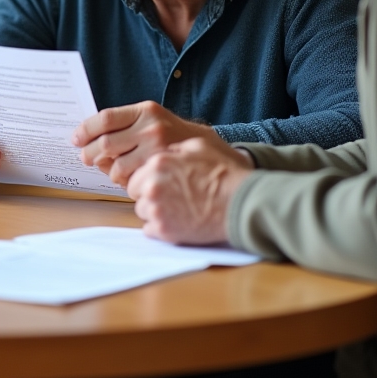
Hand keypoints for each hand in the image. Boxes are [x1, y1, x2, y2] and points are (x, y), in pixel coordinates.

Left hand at [74, 102, 219, 186]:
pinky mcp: (159, 177)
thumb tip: (95, 140)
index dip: (85, 129)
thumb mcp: (161, 123)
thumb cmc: (187, 143)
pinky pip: (129, 185)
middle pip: (105, 143)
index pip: (105, 118)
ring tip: (115, 172)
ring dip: (110, 172)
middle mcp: (151, 130)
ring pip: (115, 168)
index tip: (76, 138)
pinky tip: (133, 183)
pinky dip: (125, 186)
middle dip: (90, 153)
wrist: (223, 164)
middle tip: (85, 158)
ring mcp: (156, 154)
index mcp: (148, 111)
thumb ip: (131, 127)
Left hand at [127, 137, 253, 244]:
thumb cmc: (224, 174)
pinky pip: (150, 230)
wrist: (241, 203)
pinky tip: (178, 221)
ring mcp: (157, 209)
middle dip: (149, 195)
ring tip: (177, 209)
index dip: (147, 180)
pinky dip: (161, 227)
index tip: (159, 184)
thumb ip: (174, 149)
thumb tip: (165, 153)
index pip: (135, 175)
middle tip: (170, 198)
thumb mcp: (198, 147)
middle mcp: (152, 185)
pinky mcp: (165, 231)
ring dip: (155, 211)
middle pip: (136, 194)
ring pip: (143, 212)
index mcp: (158, 164)